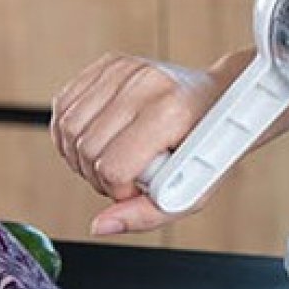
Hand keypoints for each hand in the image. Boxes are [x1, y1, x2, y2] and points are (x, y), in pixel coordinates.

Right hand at [50, 52, 248, 235]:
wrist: (224, 98)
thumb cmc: (210, 144)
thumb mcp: (193, 190)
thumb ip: (147, 215)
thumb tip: (100, 225)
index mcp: (171, 111)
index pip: (113, 165)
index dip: (118, 190)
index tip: (135, 189)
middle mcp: (146, 83)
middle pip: (86, 148)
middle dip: (97, 176)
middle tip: (123, 177)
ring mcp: (126, 68)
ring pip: (67, 126)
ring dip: (79, 155)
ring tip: (110, 159)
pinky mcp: (110, 62)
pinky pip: (64, 104)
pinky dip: (70, 130)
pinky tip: (96, 138)